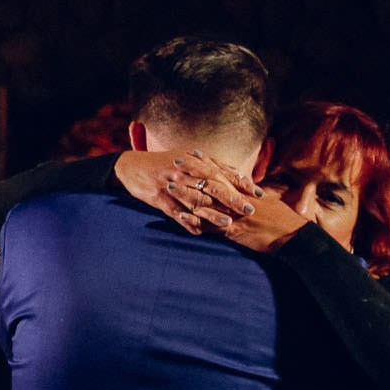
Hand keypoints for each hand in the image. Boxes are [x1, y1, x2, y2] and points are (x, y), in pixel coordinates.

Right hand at [119, 150, 258, 235]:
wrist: (130, 167)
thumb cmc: (162, 163)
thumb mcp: (186, 157)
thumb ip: (211, 165)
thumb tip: (236, 173)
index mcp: (193, 161)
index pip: (221, 172)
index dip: (241, 183)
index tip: (258, 193)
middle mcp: (184, 172)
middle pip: (212, 186)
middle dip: (232, 199)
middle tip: (249, 210)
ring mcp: (171, 186)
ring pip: (195, 201)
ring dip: (212, 213)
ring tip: (228, 223)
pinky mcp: (158, 199)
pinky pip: (174, 212)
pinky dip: (186, 222)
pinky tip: (198, 232)